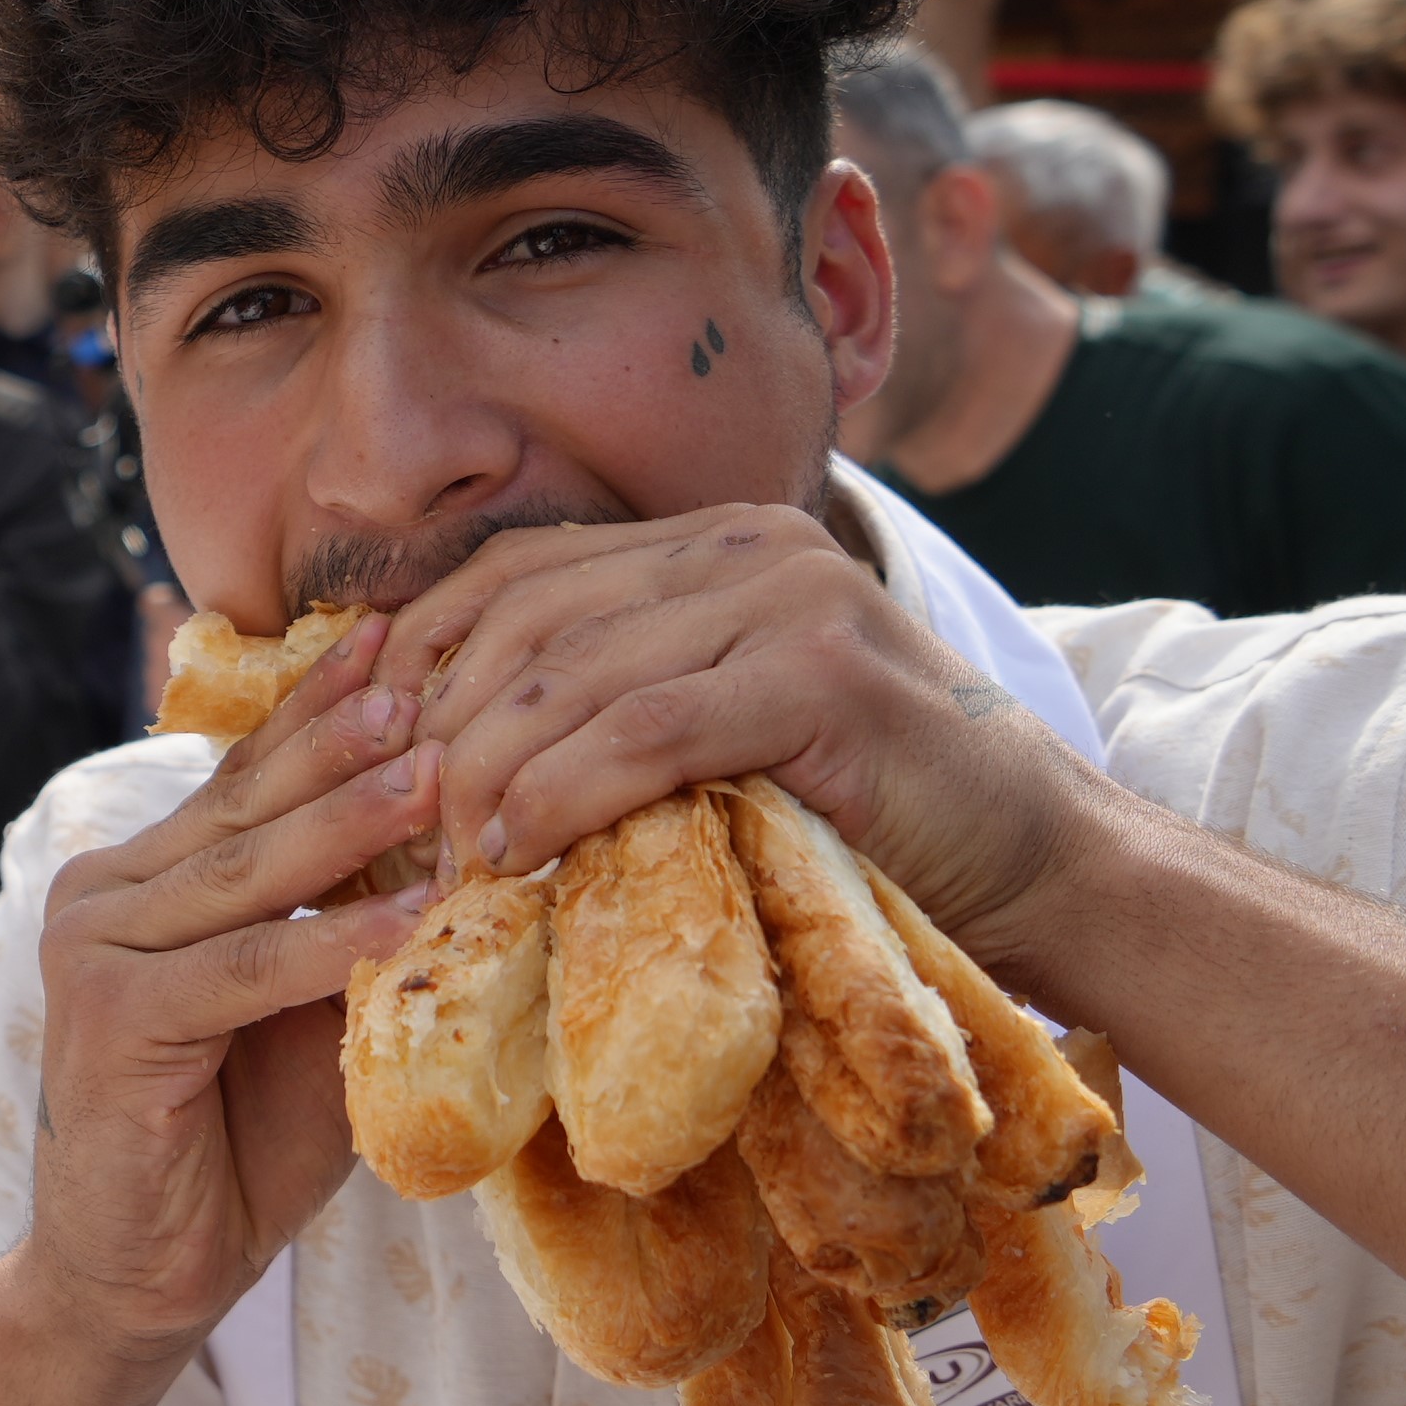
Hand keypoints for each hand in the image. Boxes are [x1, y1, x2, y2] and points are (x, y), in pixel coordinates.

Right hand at [28, 622, 435, 1365]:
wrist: (141, 1276)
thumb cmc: (238, 1145)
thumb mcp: (310, 1013)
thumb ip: (349, 930)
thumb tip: (468, 844)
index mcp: (144, 874)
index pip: (246, 773)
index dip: (322, 706)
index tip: (399, 632)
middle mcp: (103, 890)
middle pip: (248, 803)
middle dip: (348, 740)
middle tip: (434, 674)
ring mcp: (93, 948)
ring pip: (248, 872)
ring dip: (350, 822)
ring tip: (440, 771)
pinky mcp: (108, 1017)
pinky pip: (242, 968)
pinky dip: (329, 942)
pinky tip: (407, 916)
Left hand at [376, 506, 1104, 963]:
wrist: (1041, 863)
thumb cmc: (871, 817)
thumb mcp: (726, 732)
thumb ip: (626, 704)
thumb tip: (452, 754)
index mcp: (715, 541)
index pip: (520, 570)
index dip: (423, 648)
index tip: (363, 741)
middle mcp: (750, 544)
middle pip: (531, 616)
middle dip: (440, 720)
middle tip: (390, 818)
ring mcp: (790, 599)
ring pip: (576, 674)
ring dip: (488, 772)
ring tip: (445, 854)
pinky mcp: (820, 677)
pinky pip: (646, 730)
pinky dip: (562, 792)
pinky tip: (516, 851)